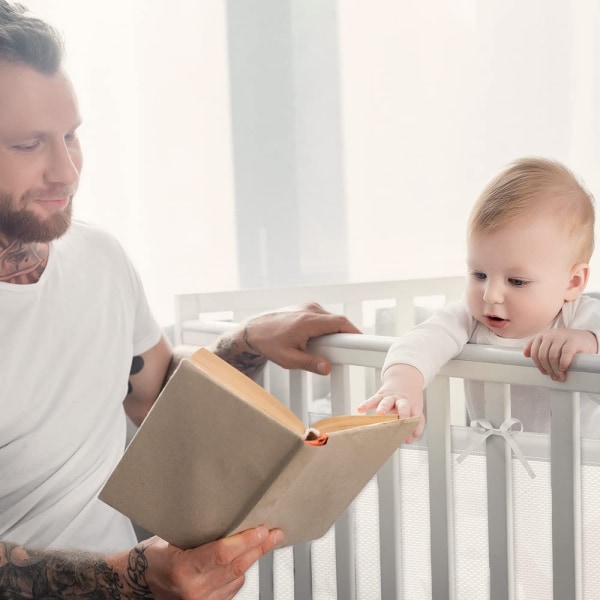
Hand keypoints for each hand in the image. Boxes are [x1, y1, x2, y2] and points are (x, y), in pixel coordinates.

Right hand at [141, 527, 283, 598]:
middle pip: (235, 567)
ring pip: (237, 579)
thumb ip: (200, 534)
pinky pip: (231, 589)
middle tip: (275, 533)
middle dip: (259, 549)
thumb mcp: (172, 538)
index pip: (222, 554)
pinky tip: (244, 560)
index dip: (245, 541)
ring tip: (264, 542)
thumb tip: (232, 518)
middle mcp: (192, 591)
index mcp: (182, 570)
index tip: (262, 530)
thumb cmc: (153, 556)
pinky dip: (239, 573)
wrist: (137, 583)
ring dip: (253, 559)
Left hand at [242, 302, 360, 374]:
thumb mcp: (288, 359)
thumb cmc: (268, 343)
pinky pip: (323, 317)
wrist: (254, 330)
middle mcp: (310, 309)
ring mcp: (308, 306)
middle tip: (343, 351)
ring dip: (333, 332)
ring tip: (325, 347)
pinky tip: (317, 339)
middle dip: (343, 336)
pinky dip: (325, 327)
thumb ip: (309, 363)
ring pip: (330, 319)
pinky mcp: (306, 307)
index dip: (354, 331)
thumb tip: (326, 368)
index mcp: (307, 321)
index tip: (362, 341)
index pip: (339, 322)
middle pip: (337, 321)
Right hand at [357, 364, 424, 442]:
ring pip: (387, 401)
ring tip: (379, 413)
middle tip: (398, 423)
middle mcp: (402, 401)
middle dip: (402, 414)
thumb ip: (412, 424)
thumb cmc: (409, 400)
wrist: (405, 378)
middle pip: (403, 406)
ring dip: (383, 407)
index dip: (415, 427)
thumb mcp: (414, 409)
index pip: (417, 416)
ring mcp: (391, 397)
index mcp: (413, 406)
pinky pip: (373, 399)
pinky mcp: (380, 395)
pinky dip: (366, 404)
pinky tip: (360, 410)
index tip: (410, 438)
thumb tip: (408, 440)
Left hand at [524, 328, 597, 381]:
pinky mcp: (572, 341)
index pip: (534, 353)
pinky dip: (563, 364)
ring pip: (552, 356)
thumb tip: (525, 354)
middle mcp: (550, 335)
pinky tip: (564, 369)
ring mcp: (561, 337)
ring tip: (560, 376)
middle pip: (542, 356)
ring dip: (555, 369)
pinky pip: (565, 355)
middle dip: (547, 369)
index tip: (544, 372)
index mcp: (542, 336)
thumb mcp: (549, 342)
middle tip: (553, 376)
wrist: (584, 338)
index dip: (538, 365)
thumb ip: (536, 346)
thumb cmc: (565, 342)